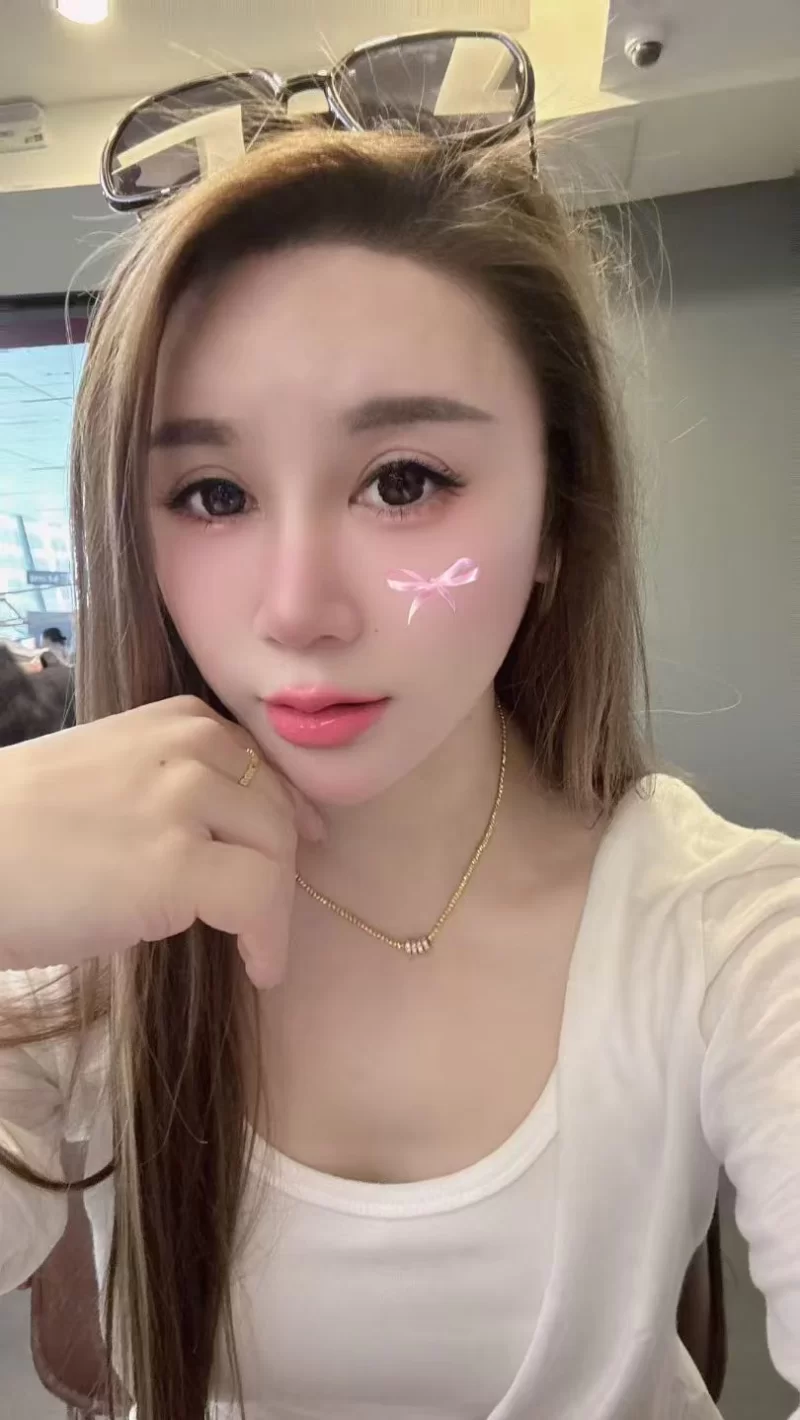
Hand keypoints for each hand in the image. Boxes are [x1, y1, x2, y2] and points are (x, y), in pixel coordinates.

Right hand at [0, 695, 323, 988]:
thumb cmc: (15, 829)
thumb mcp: (105, 774)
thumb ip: (166, 783)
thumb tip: (220, 834)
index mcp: (176, 721)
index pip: (260, 767)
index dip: (282, 816)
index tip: (289, 851)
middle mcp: (190, 748)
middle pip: (276, 811)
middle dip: (282, 868)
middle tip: (272, 914)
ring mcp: (185, 802)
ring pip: (275, 855)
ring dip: (276, 909)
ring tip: (260, 950)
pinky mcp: (177, 865)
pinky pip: (258, 900)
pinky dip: (269, 939)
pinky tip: (257, 968)